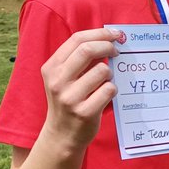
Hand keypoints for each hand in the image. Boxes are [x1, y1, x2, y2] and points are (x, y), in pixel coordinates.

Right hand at [40, 28, 123, 151]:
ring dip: (110, 73)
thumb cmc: (68, 101)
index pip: (76, 39)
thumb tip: (107, 39)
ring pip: (102, 70)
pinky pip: (109, 90)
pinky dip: (112, 89)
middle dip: (107, 46)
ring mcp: (70, 97)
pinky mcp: (84, 112)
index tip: (114, 34)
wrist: (61, 135)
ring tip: (106, 81)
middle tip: (117, 50)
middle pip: (87, 50)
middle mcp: (57, 81)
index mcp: (51, 68)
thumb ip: (78, 60)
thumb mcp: (62, 78)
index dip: (99, 33)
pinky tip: (106, 95)